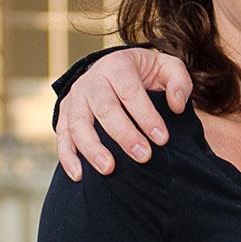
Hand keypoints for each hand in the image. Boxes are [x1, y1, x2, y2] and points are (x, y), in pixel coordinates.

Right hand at [54, 48, 192, 180]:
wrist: (112, 68)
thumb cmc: (145, 73)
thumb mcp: (167, 67)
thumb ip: (179, 82)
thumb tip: (177, 106)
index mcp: (117, 66)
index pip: (131, 92)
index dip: (146, 116)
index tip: (163, 138)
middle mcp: (92, 81)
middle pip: (104, 109)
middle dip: (124, 135)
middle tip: (144, 156)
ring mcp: (75, 98)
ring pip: (77, 124)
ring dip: (92, 149)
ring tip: (109, 169)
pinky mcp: (64, 114)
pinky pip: (62, 136)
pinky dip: (67, 157)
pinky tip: (79, 175)